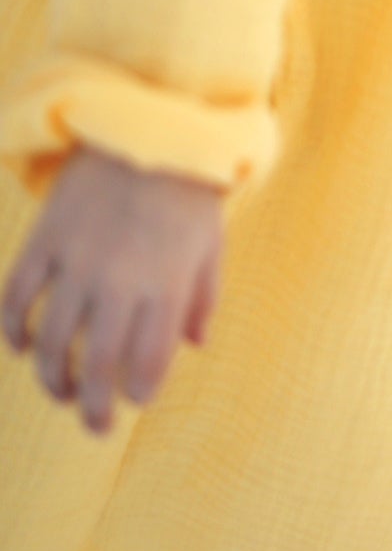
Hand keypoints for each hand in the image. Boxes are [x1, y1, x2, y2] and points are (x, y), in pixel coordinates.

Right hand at [1, 147, 224, 434]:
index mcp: (166, 284)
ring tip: (60, 393)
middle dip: (91, 408)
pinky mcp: (46, 239)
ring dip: (51, 379)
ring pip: (51, 341)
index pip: (148, 361)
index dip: (139, 391)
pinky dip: (13, 328)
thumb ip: (204, 297)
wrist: (150, 124)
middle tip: (94, 427)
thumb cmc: (188, 190)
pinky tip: (21, 346)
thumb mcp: (212, 243)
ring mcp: (77, 260)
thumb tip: (194, 346)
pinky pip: (17, 296)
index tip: (135, 400)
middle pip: (96, 364)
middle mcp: (119, 280)